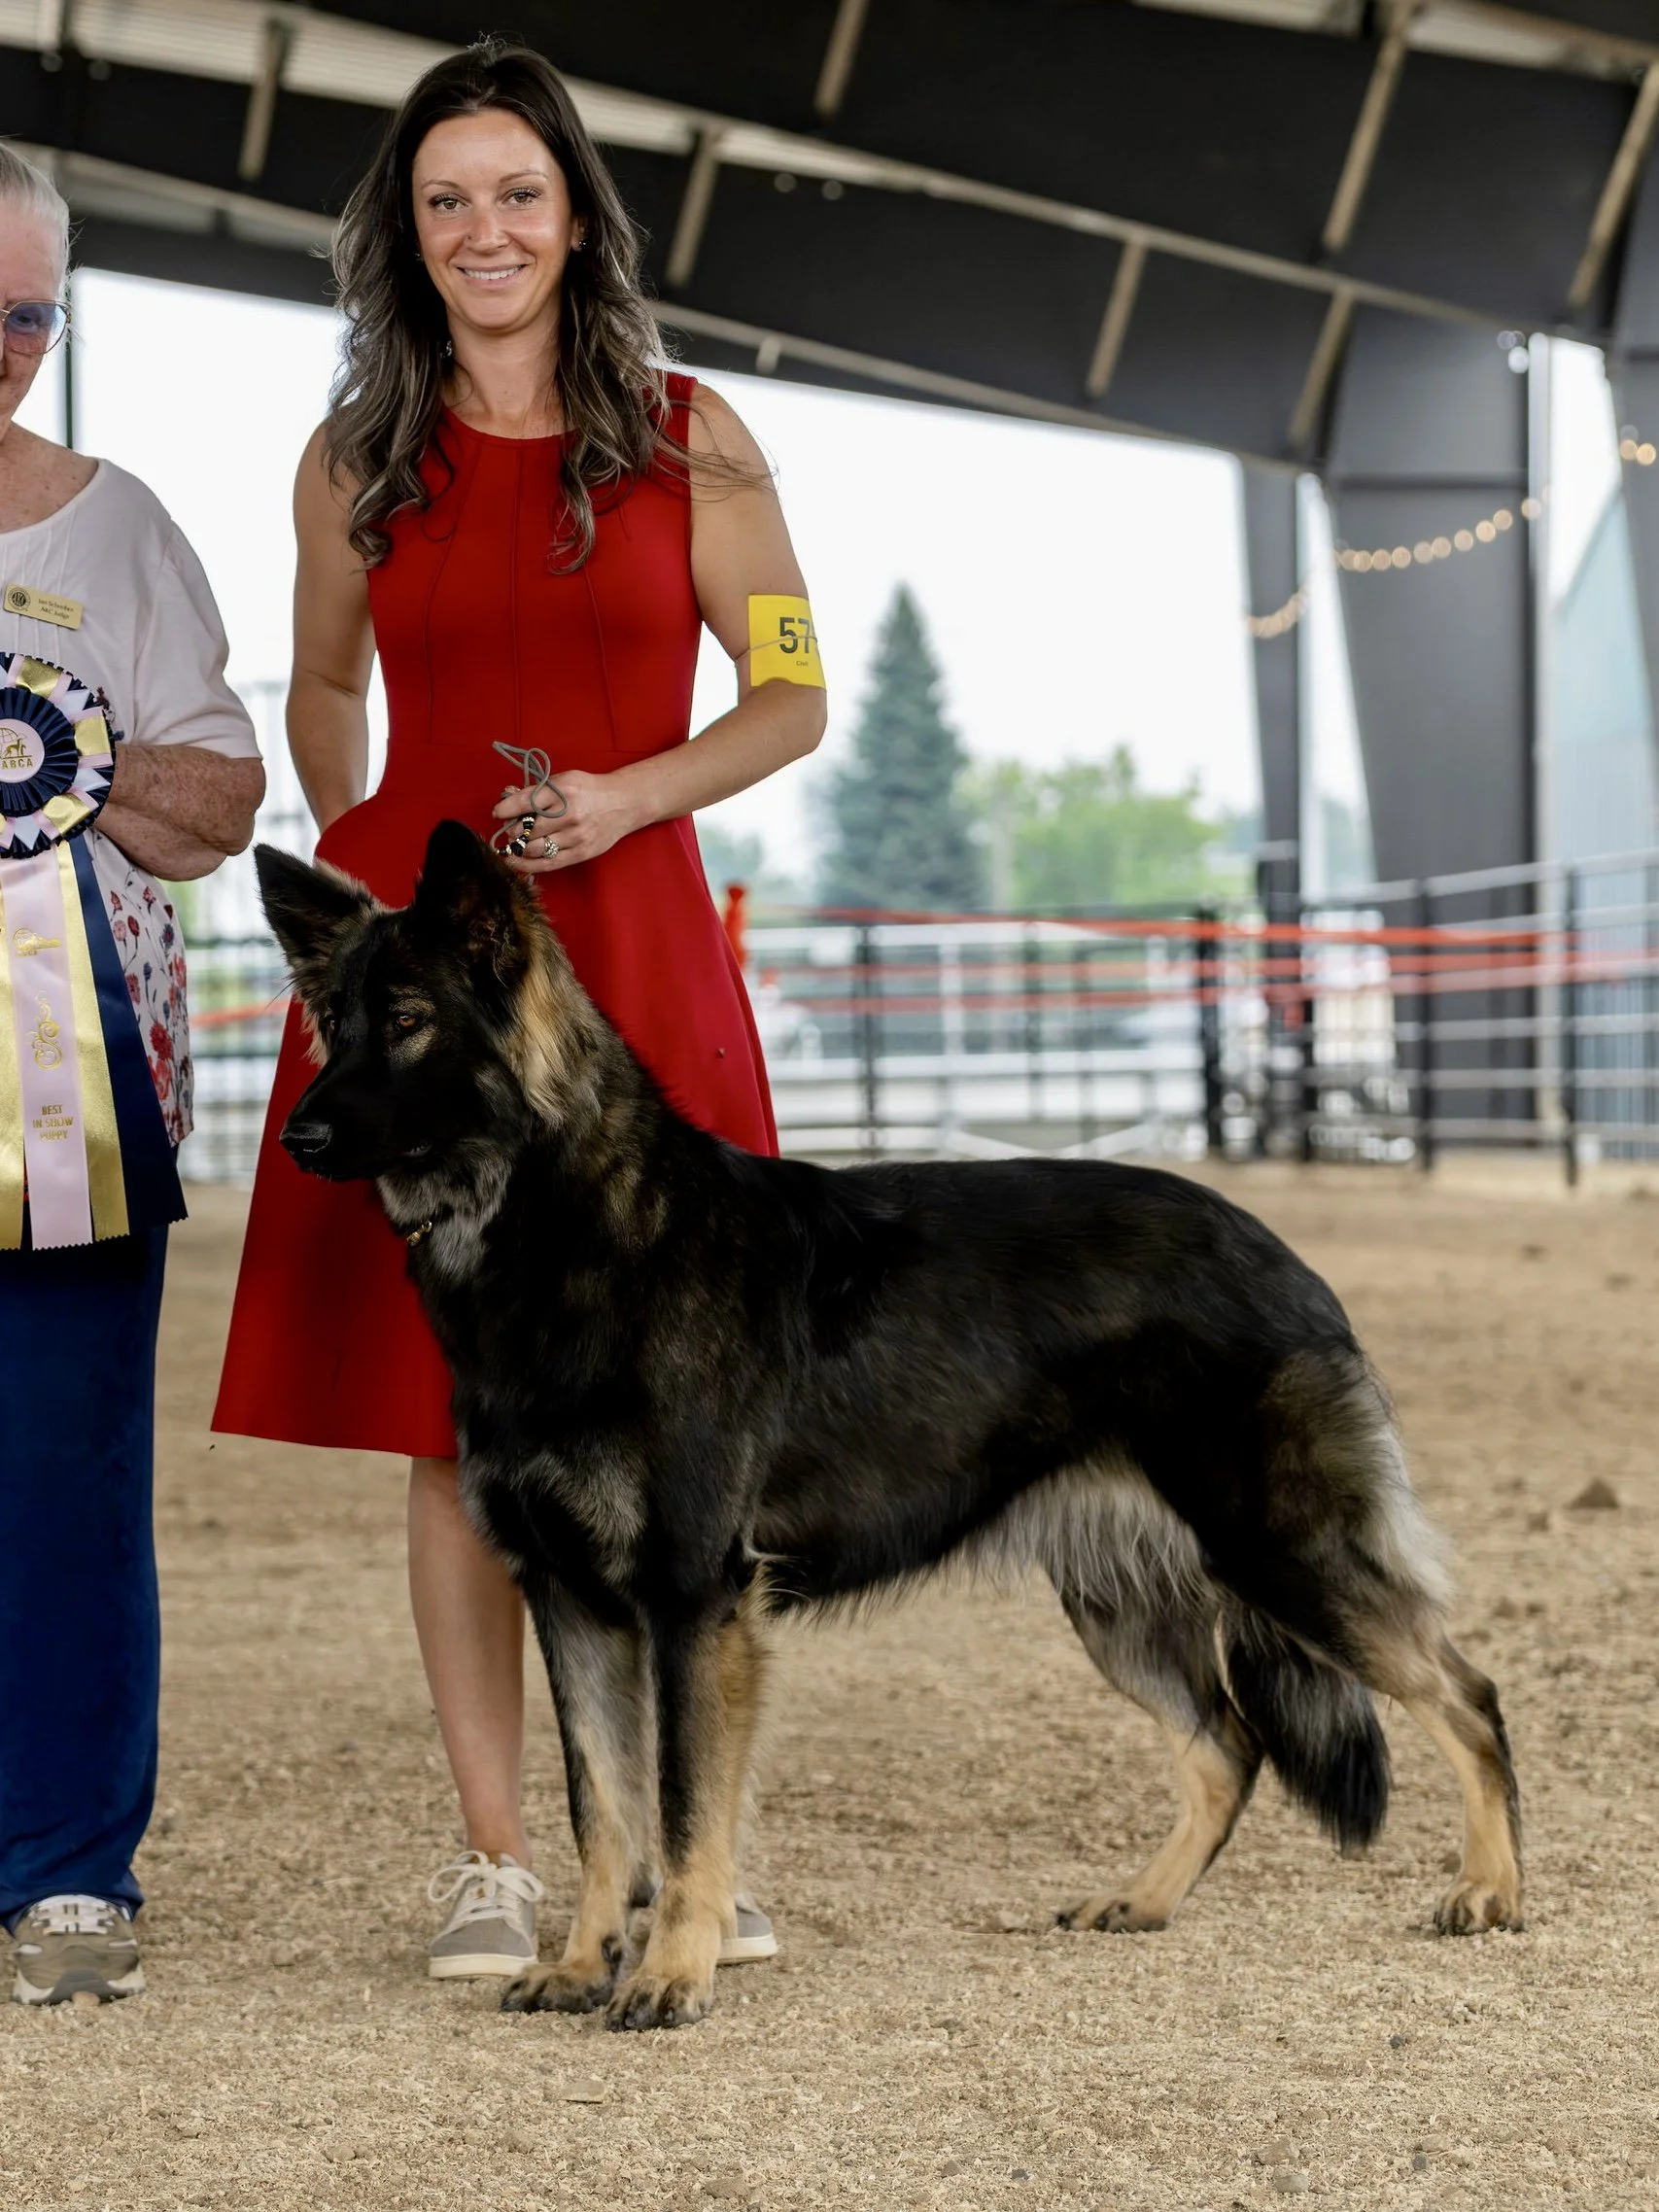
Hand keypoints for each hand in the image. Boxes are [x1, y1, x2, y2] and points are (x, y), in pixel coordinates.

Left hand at [490, 768, 641, 874]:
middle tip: (511, 829)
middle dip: (513, 830)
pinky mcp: (581, 853)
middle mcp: (570, 814)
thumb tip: (507, 800)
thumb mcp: (564, 780)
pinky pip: (548, 864)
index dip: (505, 809)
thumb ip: (537, 791)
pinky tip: (516, 862)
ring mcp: (576, 836)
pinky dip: (527, 865)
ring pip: (534, 849)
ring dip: (518, 848)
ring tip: (515, 843)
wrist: (624, 803)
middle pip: (526, 829)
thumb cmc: (590, 790)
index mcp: (564, 792)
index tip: (497, 813)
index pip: (525, 803)